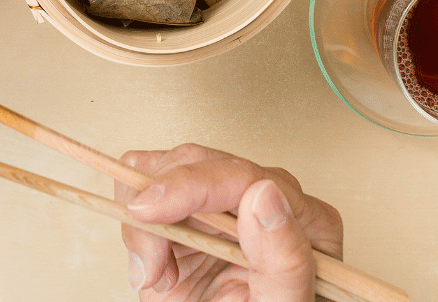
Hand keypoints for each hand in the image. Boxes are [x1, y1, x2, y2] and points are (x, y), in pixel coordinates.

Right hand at [117, 144, 343, 301]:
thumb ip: (284, 260)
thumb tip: (266, 194)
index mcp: (302, 219)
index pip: (243, 176)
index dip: (189, 184)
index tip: (150, 211)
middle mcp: (264, 200)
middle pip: (197, 163)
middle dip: (162, 209)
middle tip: (154, 267)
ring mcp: (222, 202)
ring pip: (162, 168)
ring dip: (146, 221)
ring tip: (159, 274)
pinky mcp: (187, 210)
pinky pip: (144, 185)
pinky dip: (136, 226)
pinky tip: (155, 265)